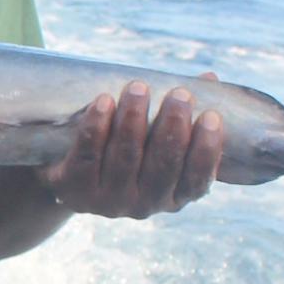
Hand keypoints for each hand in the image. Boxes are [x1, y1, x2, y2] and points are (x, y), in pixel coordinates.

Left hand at [41, 80, 224, 219]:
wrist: (72, 174)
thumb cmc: (130, 148)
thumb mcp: (158, 136)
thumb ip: (186, 112)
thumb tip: (209, 77)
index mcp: (174, 196)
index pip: (197, 180)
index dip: (206, 150)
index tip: (212, 116)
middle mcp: (145, 205)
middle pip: (162, 165)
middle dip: (173, 127)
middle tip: (180, 95)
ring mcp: (109, 202)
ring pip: (124, 157)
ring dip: (133, 119)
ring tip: (138, 88)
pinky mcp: (76, 191)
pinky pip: (87, 156)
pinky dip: (96, 127)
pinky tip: (104, 101)